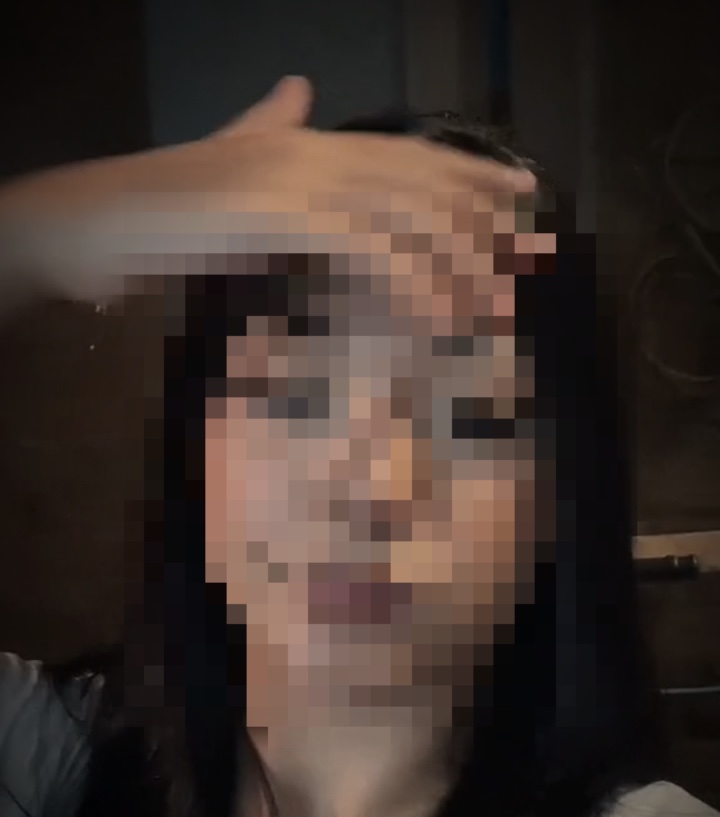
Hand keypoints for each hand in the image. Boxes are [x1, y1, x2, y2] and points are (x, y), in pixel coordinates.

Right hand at [0, 76, 541, 313]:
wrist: (98, 217)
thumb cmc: (161, 206)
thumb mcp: (227, 161)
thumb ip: (267, 126)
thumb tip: (297, 88)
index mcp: (307, 142)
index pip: (404, 154)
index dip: (466, 171)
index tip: (519, 191)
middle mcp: (313, 149)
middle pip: (418, 179)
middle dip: (480, 215)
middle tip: (532, 248)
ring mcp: (298, 176)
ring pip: (402, 213)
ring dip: (454, 259)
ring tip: (494, 300)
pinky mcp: (281, 211)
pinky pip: (365, 246)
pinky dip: (408, 279)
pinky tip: (437, 312)